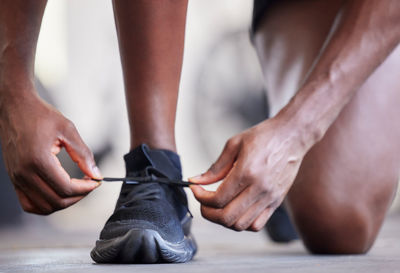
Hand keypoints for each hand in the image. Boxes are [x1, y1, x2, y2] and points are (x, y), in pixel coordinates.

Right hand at [0, 87, 101, 214]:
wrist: (15, 107)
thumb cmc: (40, 115)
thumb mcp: (68, 129)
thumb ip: (83, 154)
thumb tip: (96, 174)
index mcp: (38, 160)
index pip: (66, 188)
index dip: (86, 188)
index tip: (96, 181)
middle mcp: (24, 173)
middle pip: (56, 201)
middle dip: (78, 196)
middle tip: (89, 184)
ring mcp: (17, 178)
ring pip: (43, 207)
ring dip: (64, 202)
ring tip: (76, 189)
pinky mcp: (14, 178)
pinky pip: (29, 203)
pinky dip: (46, 204)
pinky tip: (59, 193)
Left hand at [190, 117, 306, 230]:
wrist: (292, 136)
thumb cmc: (264, 136)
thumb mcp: (234, 145)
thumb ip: (215, 167)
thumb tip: (196, 181)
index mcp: (247, 172)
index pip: (217, 198)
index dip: (201, 197)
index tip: (196, 189)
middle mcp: (260, 189)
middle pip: (227, 217)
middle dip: (208, 212)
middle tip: (203, 201)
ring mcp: (270, 198)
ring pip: (240, 225)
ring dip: (223, 219)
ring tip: (218, 206)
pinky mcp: (276, 202)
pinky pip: (256, 225)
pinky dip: (242, 223)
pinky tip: (235, 209)